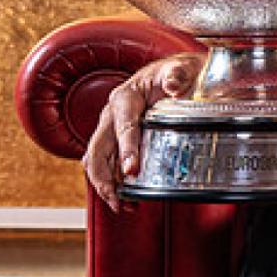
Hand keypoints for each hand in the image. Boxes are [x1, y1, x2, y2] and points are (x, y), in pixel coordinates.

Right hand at [81, 53, 203, 212]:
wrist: (174, 74)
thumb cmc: (176, 72)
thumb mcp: (180, 69)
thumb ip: (176, 76)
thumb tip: (173, 86)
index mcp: (125, 98)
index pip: (123, 126)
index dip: (126, 149)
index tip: (132, 170)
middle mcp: (111, 115)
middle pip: (97, 150)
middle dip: (104, 178)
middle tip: (119, 200)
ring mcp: (111, 129)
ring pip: (96, 162)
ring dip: (105, 186)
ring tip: (122, 206)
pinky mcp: (116, 141)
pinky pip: (105, 165)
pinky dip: (111, 183)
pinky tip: (125, 199)